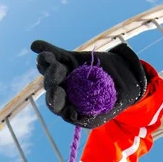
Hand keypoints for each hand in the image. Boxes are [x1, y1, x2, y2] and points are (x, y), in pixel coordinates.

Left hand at [31, 40, 146, 128]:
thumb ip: (87, 116)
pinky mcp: (68, 59)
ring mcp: (65, 74)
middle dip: (51, 79)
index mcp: (69, 106)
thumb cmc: (114, 102)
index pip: (56, 105)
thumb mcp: (104, 112)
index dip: (54, 100)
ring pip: (50, 69)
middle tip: (58, 70)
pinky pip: (55, 53)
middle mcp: (64, 90)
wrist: (126, 82)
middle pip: (51, 86)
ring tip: (48, 57)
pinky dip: (45, 49)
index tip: (58, 93)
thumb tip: (70, 115)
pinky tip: (36, 45)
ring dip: (46, 63)